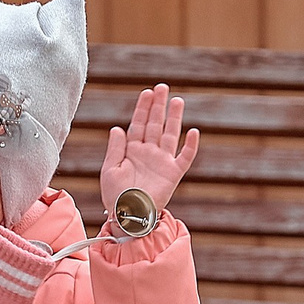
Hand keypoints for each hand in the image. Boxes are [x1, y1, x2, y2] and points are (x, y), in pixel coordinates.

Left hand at [98, 84, 199, 208]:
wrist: (128, 216)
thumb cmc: (116, 196)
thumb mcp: (110, 170)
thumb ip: (115, 149)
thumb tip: (117, 128)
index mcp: (132, 150)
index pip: (138, 124)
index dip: (143, 108)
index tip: (147, 92)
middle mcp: (148, 153)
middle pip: (155, 124)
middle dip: (158, 106)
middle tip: (162, 88)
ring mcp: (162, 162)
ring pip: (170, 135)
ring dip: (174, 118)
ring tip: (177, 100)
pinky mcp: (173, 174)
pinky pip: (185, 157)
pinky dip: (190, 146)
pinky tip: (194, 131)